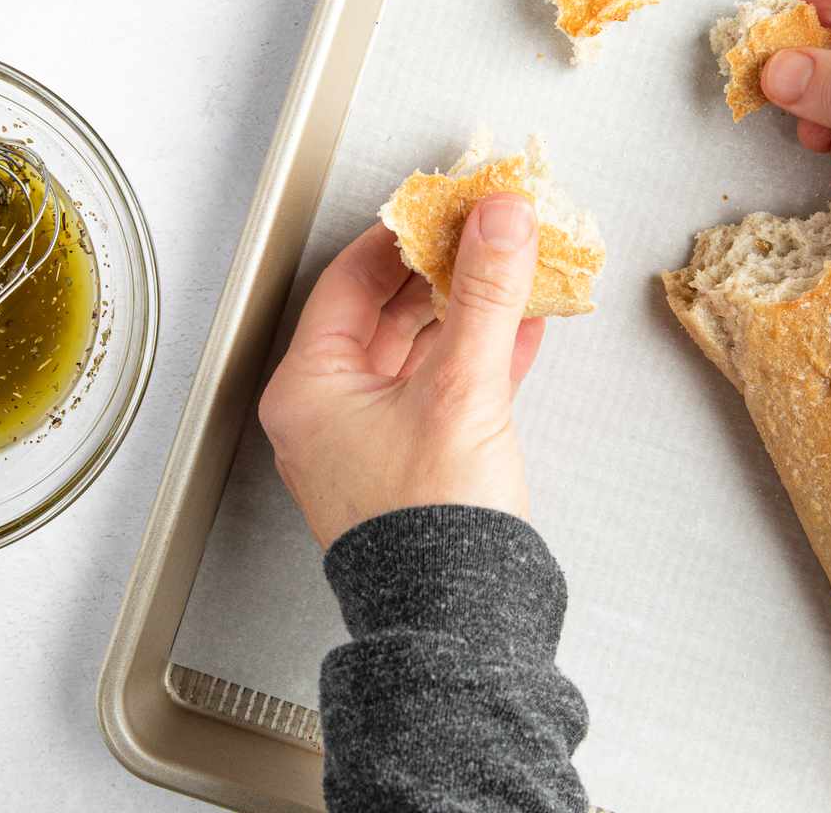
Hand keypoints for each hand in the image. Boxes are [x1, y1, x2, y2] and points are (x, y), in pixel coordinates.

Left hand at [259, 196, 544, 548]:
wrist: (458, 622)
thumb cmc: (430, 527)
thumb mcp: (460, 389)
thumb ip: (484, 295)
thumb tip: (497, 221)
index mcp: (309, 390)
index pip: (348, 283)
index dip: (400, 237)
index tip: (442, 209)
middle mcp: (329, 413)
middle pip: (386, 314)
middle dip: (445, 272)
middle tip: (485, 233)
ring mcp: (371, 440)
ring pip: (421, 351)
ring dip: (470, 311)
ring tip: (514, 271)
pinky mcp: (413, 463)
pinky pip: (444, 390)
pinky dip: (481, 358)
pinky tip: (521, 329)